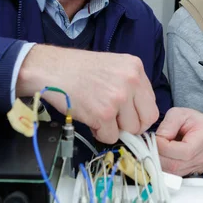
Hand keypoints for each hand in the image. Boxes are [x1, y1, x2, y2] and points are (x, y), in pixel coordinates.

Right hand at [17, 44, 158, 143]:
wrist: (51, 69)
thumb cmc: (77, 68)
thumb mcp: (112, 66)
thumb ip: (130, 85)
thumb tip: (138, 112)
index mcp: (135, 68)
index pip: (152, 103)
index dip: (139, 114)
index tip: (128, 116)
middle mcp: (131, 81)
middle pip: (146, 120)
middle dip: (130, 125)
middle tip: (114, 120)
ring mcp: (118, 98)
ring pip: (129, 130)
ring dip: (114, 129)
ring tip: (98, 115)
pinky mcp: (104, 114)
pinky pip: (110, 137)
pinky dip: (99, 133)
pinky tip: (89, 117)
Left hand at [155, 107, 202, 175]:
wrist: (200, 128)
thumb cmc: (190, 120)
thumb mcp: (178, 114)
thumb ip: (168, 125)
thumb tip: (158, 140)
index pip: (184, 151)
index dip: (165, 147)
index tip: (155, 139)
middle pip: (176, 165)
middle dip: (159, 155)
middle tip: (150, 145)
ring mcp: (198, 166)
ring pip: (173, 172)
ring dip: (159, 162)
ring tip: (154, 149)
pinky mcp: (191, 172)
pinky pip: (174, 174)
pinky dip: (163, 166)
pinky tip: (160, 155)